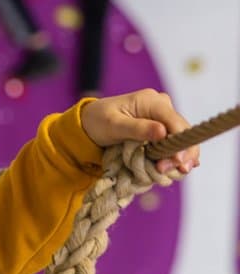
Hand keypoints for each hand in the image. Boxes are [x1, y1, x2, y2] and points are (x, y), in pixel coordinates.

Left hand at [81, 89, 199, 174]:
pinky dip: (172, 158)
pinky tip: (169, 169)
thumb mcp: (113, 125)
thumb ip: (137, 128)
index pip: (176, 123)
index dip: (181, 144)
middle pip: (183, 134)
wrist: (90, 123)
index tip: (176, 162)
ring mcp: (163, 119)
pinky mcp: (162, 131)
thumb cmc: (98, 120)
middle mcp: (162, 107)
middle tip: (164, 171)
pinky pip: (174, 146)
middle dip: (179, 155)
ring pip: (181, 142)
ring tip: (163, 172)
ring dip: (176, 159)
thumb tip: (162, 132)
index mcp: (152, 101)